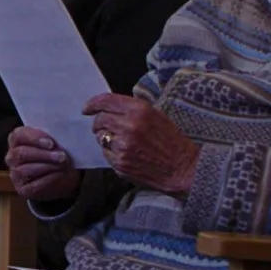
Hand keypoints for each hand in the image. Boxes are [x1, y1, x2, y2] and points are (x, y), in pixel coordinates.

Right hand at [6, 126, 80, 201]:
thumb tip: (56, 144)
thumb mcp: (53, 143)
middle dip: (43, 155)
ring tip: (62, 165)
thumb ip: (51, 139)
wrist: (61, 176)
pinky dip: (48, 179)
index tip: (50, 143)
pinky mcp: (22, 189)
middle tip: (62, 156)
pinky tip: (59, 175)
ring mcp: (15, 174)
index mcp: (16, 140)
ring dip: (47, 167)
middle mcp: (12, 157)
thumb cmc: (54, 154)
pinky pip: (33, 185)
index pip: (18, 136)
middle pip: (21, 153)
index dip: (34, 138)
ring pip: (26, 170)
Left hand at [82, 94, 200, 195]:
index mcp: (139, 110)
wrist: (182, 168)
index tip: (87, 108)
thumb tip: (109, 108)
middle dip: (99, 123)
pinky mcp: (120, 163)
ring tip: (123, 142)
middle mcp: (129, 126)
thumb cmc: (171, 141)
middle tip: (104, 127)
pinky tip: (126, 154)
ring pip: (100, 137)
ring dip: (106, 138)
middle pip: (99, 120)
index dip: (93, 104)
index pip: (106, 101)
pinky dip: (112, 153)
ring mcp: (123, 146)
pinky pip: (106, 153)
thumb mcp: (156, 116)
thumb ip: (132, 110)